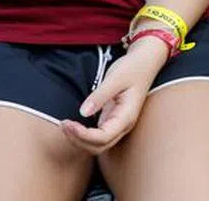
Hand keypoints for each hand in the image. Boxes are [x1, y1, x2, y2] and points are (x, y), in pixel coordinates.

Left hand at [60, 39, 164, 154]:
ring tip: (65, 125)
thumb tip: (83, 113)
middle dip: (78, 140)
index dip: (83, 135)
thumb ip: (100, 96)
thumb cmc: (132, 68)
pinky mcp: (112, 119)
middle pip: (99, 146)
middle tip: (63, 124)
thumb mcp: (116, 78)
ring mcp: (118, 124)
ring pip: (97, 144)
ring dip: (79, 139)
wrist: (145, 62)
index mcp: (127, 116)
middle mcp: (123, 125)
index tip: (67, 123)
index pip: (103, 137)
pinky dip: (83, 134)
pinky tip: (73, 125)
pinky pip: (97, 136)